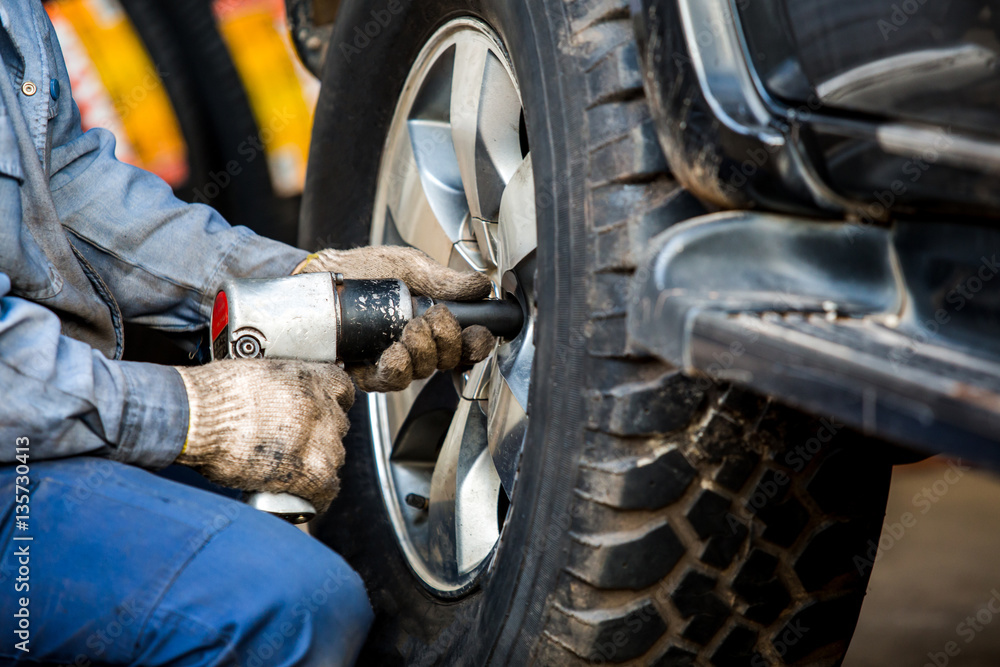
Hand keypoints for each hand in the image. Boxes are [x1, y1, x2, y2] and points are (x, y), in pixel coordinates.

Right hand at [175, 359, 354, 512]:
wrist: (197, 419)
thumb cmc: (213, 396)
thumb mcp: (256, 374)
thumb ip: (279, 388)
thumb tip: (277, 402)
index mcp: (310, 377)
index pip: (342, 389)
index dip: (329, 403)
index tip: (318, 412)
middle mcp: (322, 407)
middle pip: (337, 425)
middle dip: (320, 435)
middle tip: (293, 445)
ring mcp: (321, 440)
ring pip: (334, 457)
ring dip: (317, 464)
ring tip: (290, 471)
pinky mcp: (311, 471)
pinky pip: (327, 489)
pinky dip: (316, 495)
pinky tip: (304, 498)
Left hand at [297, 247, 496, 391]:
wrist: (322, 276)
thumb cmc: (365, 271)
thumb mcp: (410, 266)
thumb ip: (445, 279)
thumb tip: (482, 286)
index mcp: (434, 323)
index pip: (466, 344)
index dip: (476, 344)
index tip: (477, 332)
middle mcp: (418, 347)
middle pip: (447, 361)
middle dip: (447, 341)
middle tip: (433, 318)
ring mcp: (394, 361)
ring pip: (421, 373)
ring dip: (422, 354)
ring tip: (410, 331)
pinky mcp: (367, 373)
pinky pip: (389, 382)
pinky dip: (395, 369)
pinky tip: (392, 353)